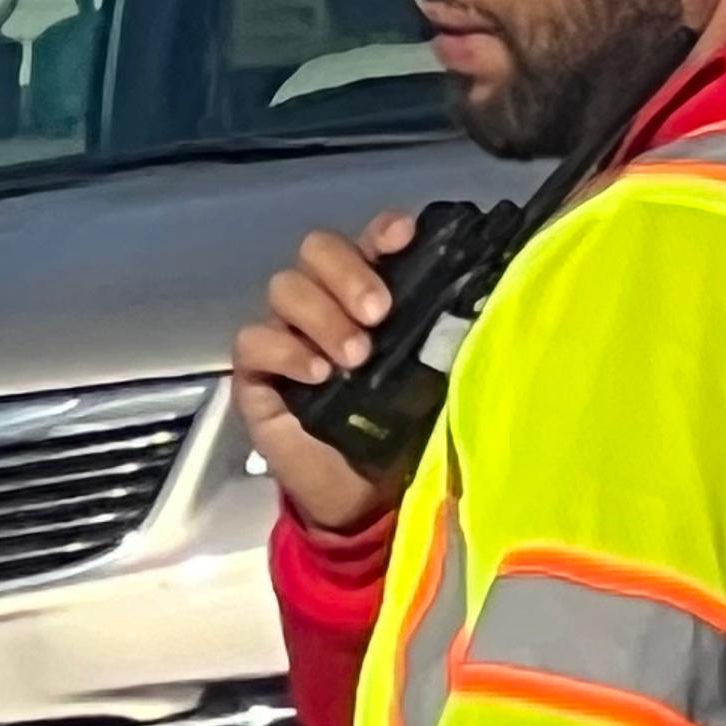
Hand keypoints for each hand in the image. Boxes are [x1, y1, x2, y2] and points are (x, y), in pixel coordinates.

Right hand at [232, 213, 417, 538]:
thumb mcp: (427, 383)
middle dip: (350, 274)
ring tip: (355, 358)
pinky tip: (317, 374)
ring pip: (286, 288)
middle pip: (318, 251)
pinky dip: (286, 350)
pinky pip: (254, 340)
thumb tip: (472, 315)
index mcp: (368, 293)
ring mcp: (285, 332)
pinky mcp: (255, 372)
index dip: (382, 231)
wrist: (359, 495)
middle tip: (379, 313)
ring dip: (323, 316)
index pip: (369, 242)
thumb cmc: (397, 431)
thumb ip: (437, 344)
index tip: (403, 234)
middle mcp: (323, 301)